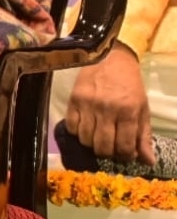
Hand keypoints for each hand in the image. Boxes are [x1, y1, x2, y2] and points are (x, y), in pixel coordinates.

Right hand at [65, 43, 155, 164]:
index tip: (125, 155)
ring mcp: (88, 105)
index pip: (124, 146)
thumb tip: (147, 161)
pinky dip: (77, 132)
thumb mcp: (142, 108)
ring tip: (97, 137)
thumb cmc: (129, 84)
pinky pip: (71, 127)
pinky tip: (85, 127)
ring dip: (91, 143)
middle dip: (107, 153)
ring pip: (85, 139)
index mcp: (128, 112)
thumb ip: (143, 136)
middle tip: (110, 148)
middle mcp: (107, 109)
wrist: (110, 57)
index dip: (124, 156)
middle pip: (102, 146)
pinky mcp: (73, 99)